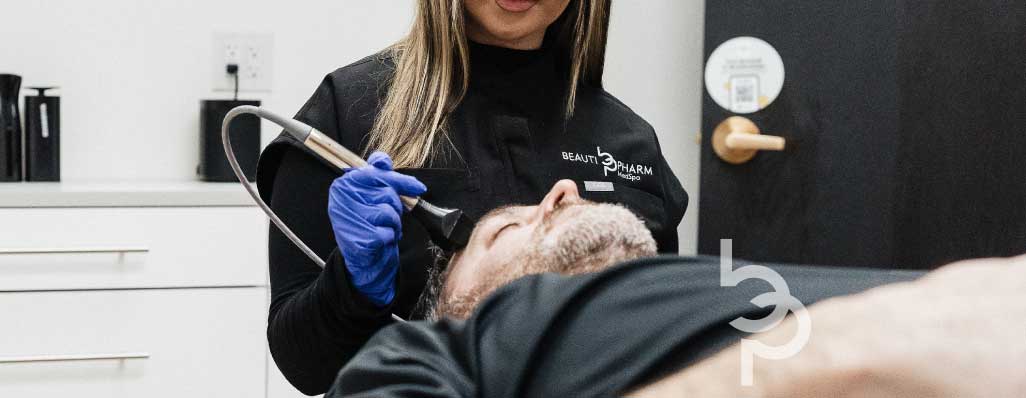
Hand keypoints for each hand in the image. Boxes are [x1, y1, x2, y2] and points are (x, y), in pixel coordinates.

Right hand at [328, 151, 426, 306]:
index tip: (419, 187)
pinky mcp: (360, 238)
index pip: (378, 174)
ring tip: (381, 229)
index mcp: (343, 184)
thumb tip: (382, 159)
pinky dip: (389, 238)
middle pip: (387, 194)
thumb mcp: (369, 196)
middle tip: (385, 218)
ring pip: (390, 213)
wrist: (360, 259)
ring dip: (393, 224)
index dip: (402, 181)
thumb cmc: (366, 224)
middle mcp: (342, 199)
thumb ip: (376, 175)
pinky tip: (379, 241)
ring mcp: (350, 219)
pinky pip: (389, 232)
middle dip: (394, 208)